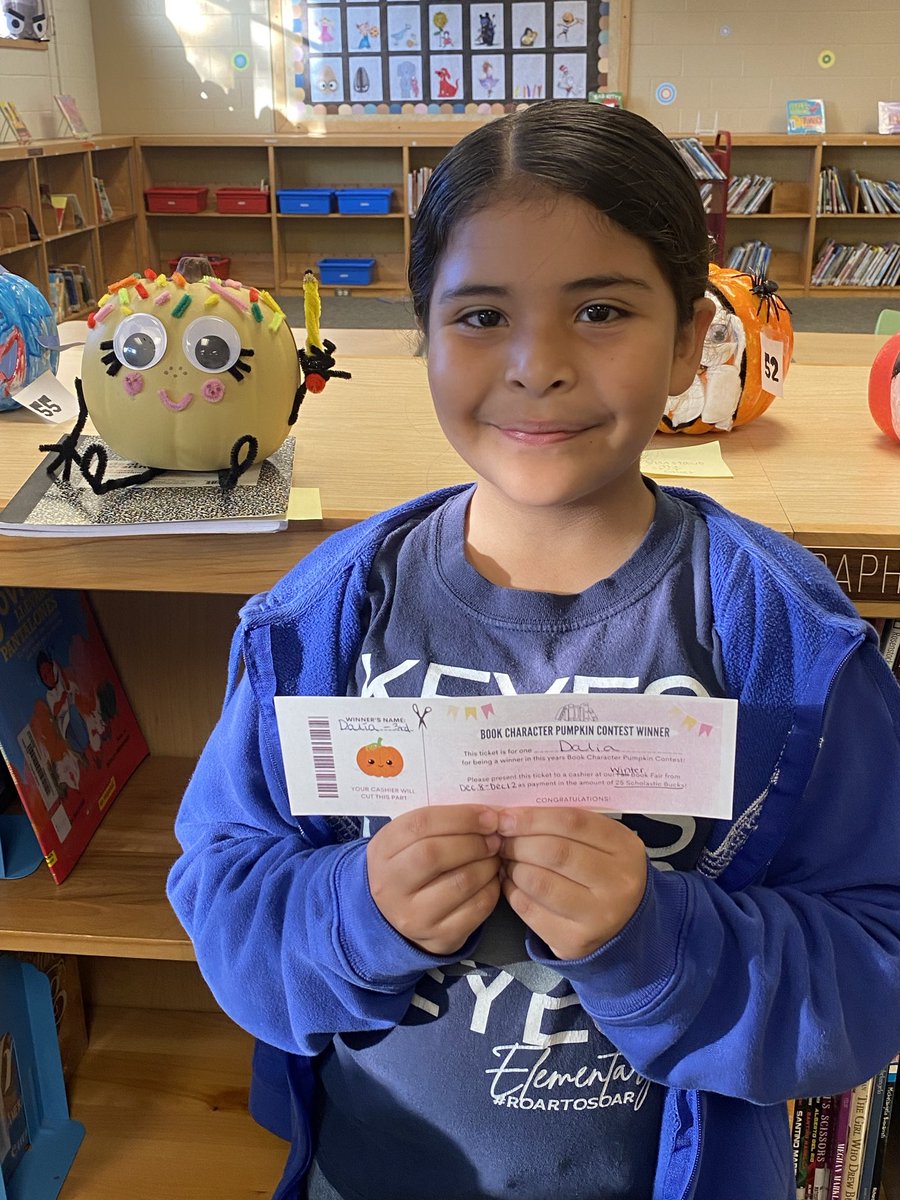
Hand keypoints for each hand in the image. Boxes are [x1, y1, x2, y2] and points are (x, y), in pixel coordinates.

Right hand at [367, 805, 501, 955]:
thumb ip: (438, 824)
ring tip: (494, 856)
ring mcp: (413, 916)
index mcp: (382, 852)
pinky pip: (476, 909)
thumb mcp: (407, 841)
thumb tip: (487, 814)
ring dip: (487, 864)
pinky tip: (491, 879)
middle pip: (435, 854)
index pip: (420, 825)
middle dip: (474, 841)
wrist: (393, 917)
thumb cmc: (409, 866)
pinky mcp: (438, 938)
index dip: (460, 817)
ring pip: (460, 882)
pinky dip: (491, 889)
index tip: (488, 816)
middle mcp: (391, 886)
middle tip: (494, 837)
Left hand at [497, 808, 646, 960]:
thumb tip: (513, 815)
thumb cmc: (603, 871)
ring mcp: (598, 916)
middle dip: (518, 843)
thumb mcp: (601, 842)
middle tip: (503, 840)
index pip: (572, 822)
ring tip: (509, 861)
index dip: (533, 818)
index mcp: (624, 848)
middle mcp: (617, 883)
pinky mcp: (575, 941)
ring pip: (538, 882)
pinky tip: (513, 883)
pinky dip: (512, 891)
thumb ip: (566, 825)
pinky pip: (529, 910)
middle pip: (553, 852)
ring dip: (513, 867)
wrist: (624, 924)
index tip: (507, 817)